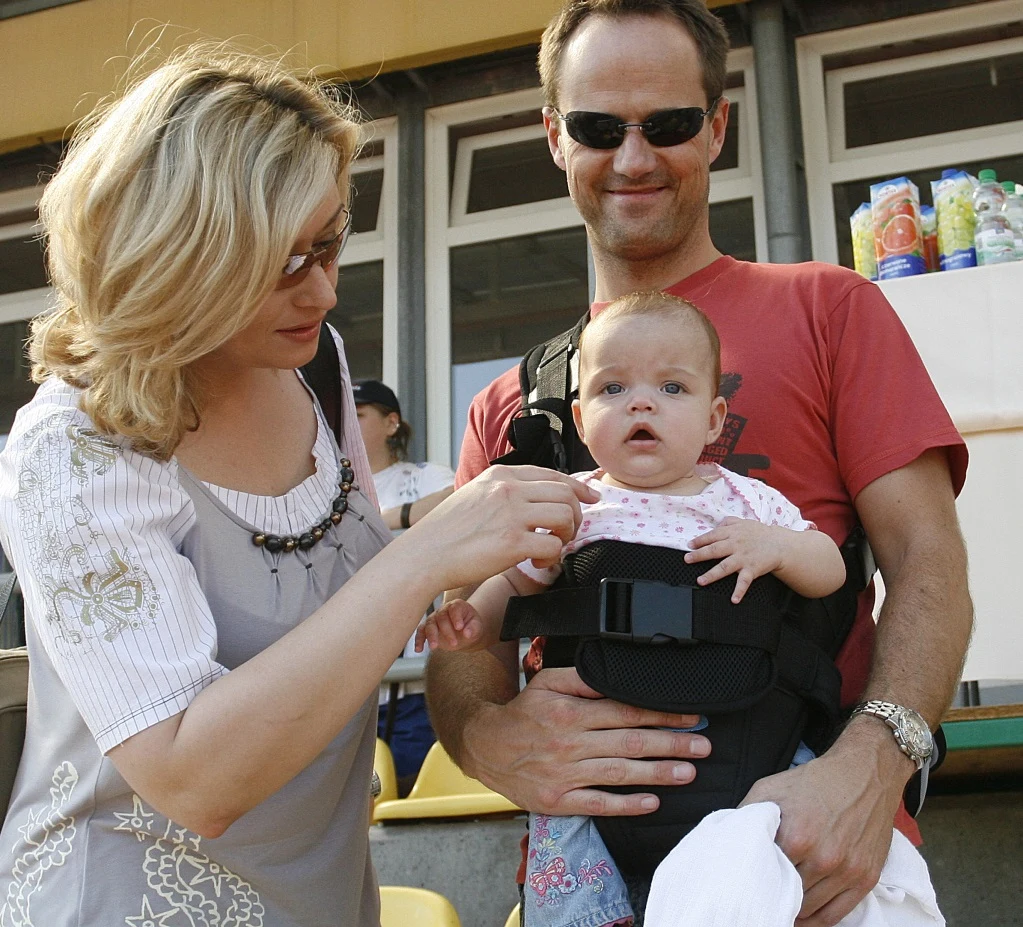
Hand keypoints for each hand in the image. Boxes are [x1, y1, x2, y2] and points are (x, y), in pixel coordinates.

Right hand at [407, 465, 598, 590]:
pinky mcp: (513, 543)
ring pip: (566, 516)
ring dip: (566, 535)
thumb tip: (532, 499)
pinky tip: (535, 562)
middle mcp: (508, 490)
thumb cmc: (445, 533)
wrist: (423, 556)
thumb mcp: (473, 495)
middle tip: (568, 532)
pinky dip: (552, 557)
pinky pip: (554, 545)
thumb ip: (502, 492)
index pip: (551, 475)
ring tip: (549, 547)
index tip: (590, 497)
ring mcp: (511, 515)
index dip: (577, 487)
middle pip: (566, 493)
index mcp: (500, 476)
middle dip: (577, 514)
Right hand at [415, 599, 485, 651]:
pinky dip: (419, 640)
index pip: (454, 608)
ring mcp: (434, 618)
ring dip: (431, 636)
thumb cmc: (471, 626)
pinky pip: (421, 632)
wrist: (464, 632)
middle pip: (441, 617)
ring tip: (434, 647)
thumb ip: (473, 628)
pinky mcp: (427, 628)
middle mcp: (443, 609)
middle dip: (447, 631)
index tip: (459, 628)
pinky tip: (419, 649)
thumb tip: (467, 633)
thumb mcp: (477, 626)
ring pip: (429, 624)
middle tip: (454, 644)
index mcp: (457, 605)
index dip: (456, 617)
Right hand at [461, 667, 712, 815]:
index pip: (626, 712)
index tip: (691, 716)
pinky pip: (598, 803)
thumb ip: (583, 678)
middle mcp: (570, 742)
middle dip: (672, 744)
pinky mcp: (558, 800)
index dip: (661, 715)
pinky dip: (626, 803)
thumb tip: (616, 674)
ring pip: (619, 773)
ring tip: (689, 772)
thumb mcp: (548, 681)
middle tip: (704, 745)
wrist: (486, 746)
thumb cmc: (523, 711)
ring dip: (658, 773)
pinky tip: (652, 802)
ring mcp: (564, 774)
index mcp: (570, 711)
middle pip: (630, 743)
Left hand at [685, 517, 787, 601]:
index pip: (712, 536)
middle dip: (699, 555)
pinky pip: (744, 581)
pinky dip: (739, 591)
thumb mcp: (743, 522)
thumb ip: (728, 522)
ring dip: (712, 574)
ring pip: (725, 566)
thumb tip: (715, 525)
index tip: (689, 545)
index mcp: (732, 533)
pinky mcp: (752, 569)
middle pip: (715, 550)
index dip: (700, 541)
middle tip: (687, 559)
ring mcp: (743, 558)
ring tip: (701, 581)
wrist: (780, 544)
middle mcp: (736, 545)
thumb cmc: (759, 533)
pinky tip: (733, 599)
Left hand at [739, 720, 912, 924]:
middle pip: (787, 896)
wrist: (864, 773)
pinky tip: (800, 919)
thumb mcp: (770, 787)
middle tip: (757, 899)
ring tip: (775, 909)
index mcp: (796, 837)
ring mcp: (847, 871)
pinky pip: (836, 916)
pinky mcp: (866, 879)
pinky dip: (815, 923)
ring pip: (809, 910)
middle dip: (770, 897)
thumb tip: (727, 839)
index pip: (764, 875)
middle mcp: (824, 858)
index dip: (752, 880)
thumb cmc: (815, 781)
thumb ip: (746, 815)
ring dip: (791, 912)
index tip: (743, 885)